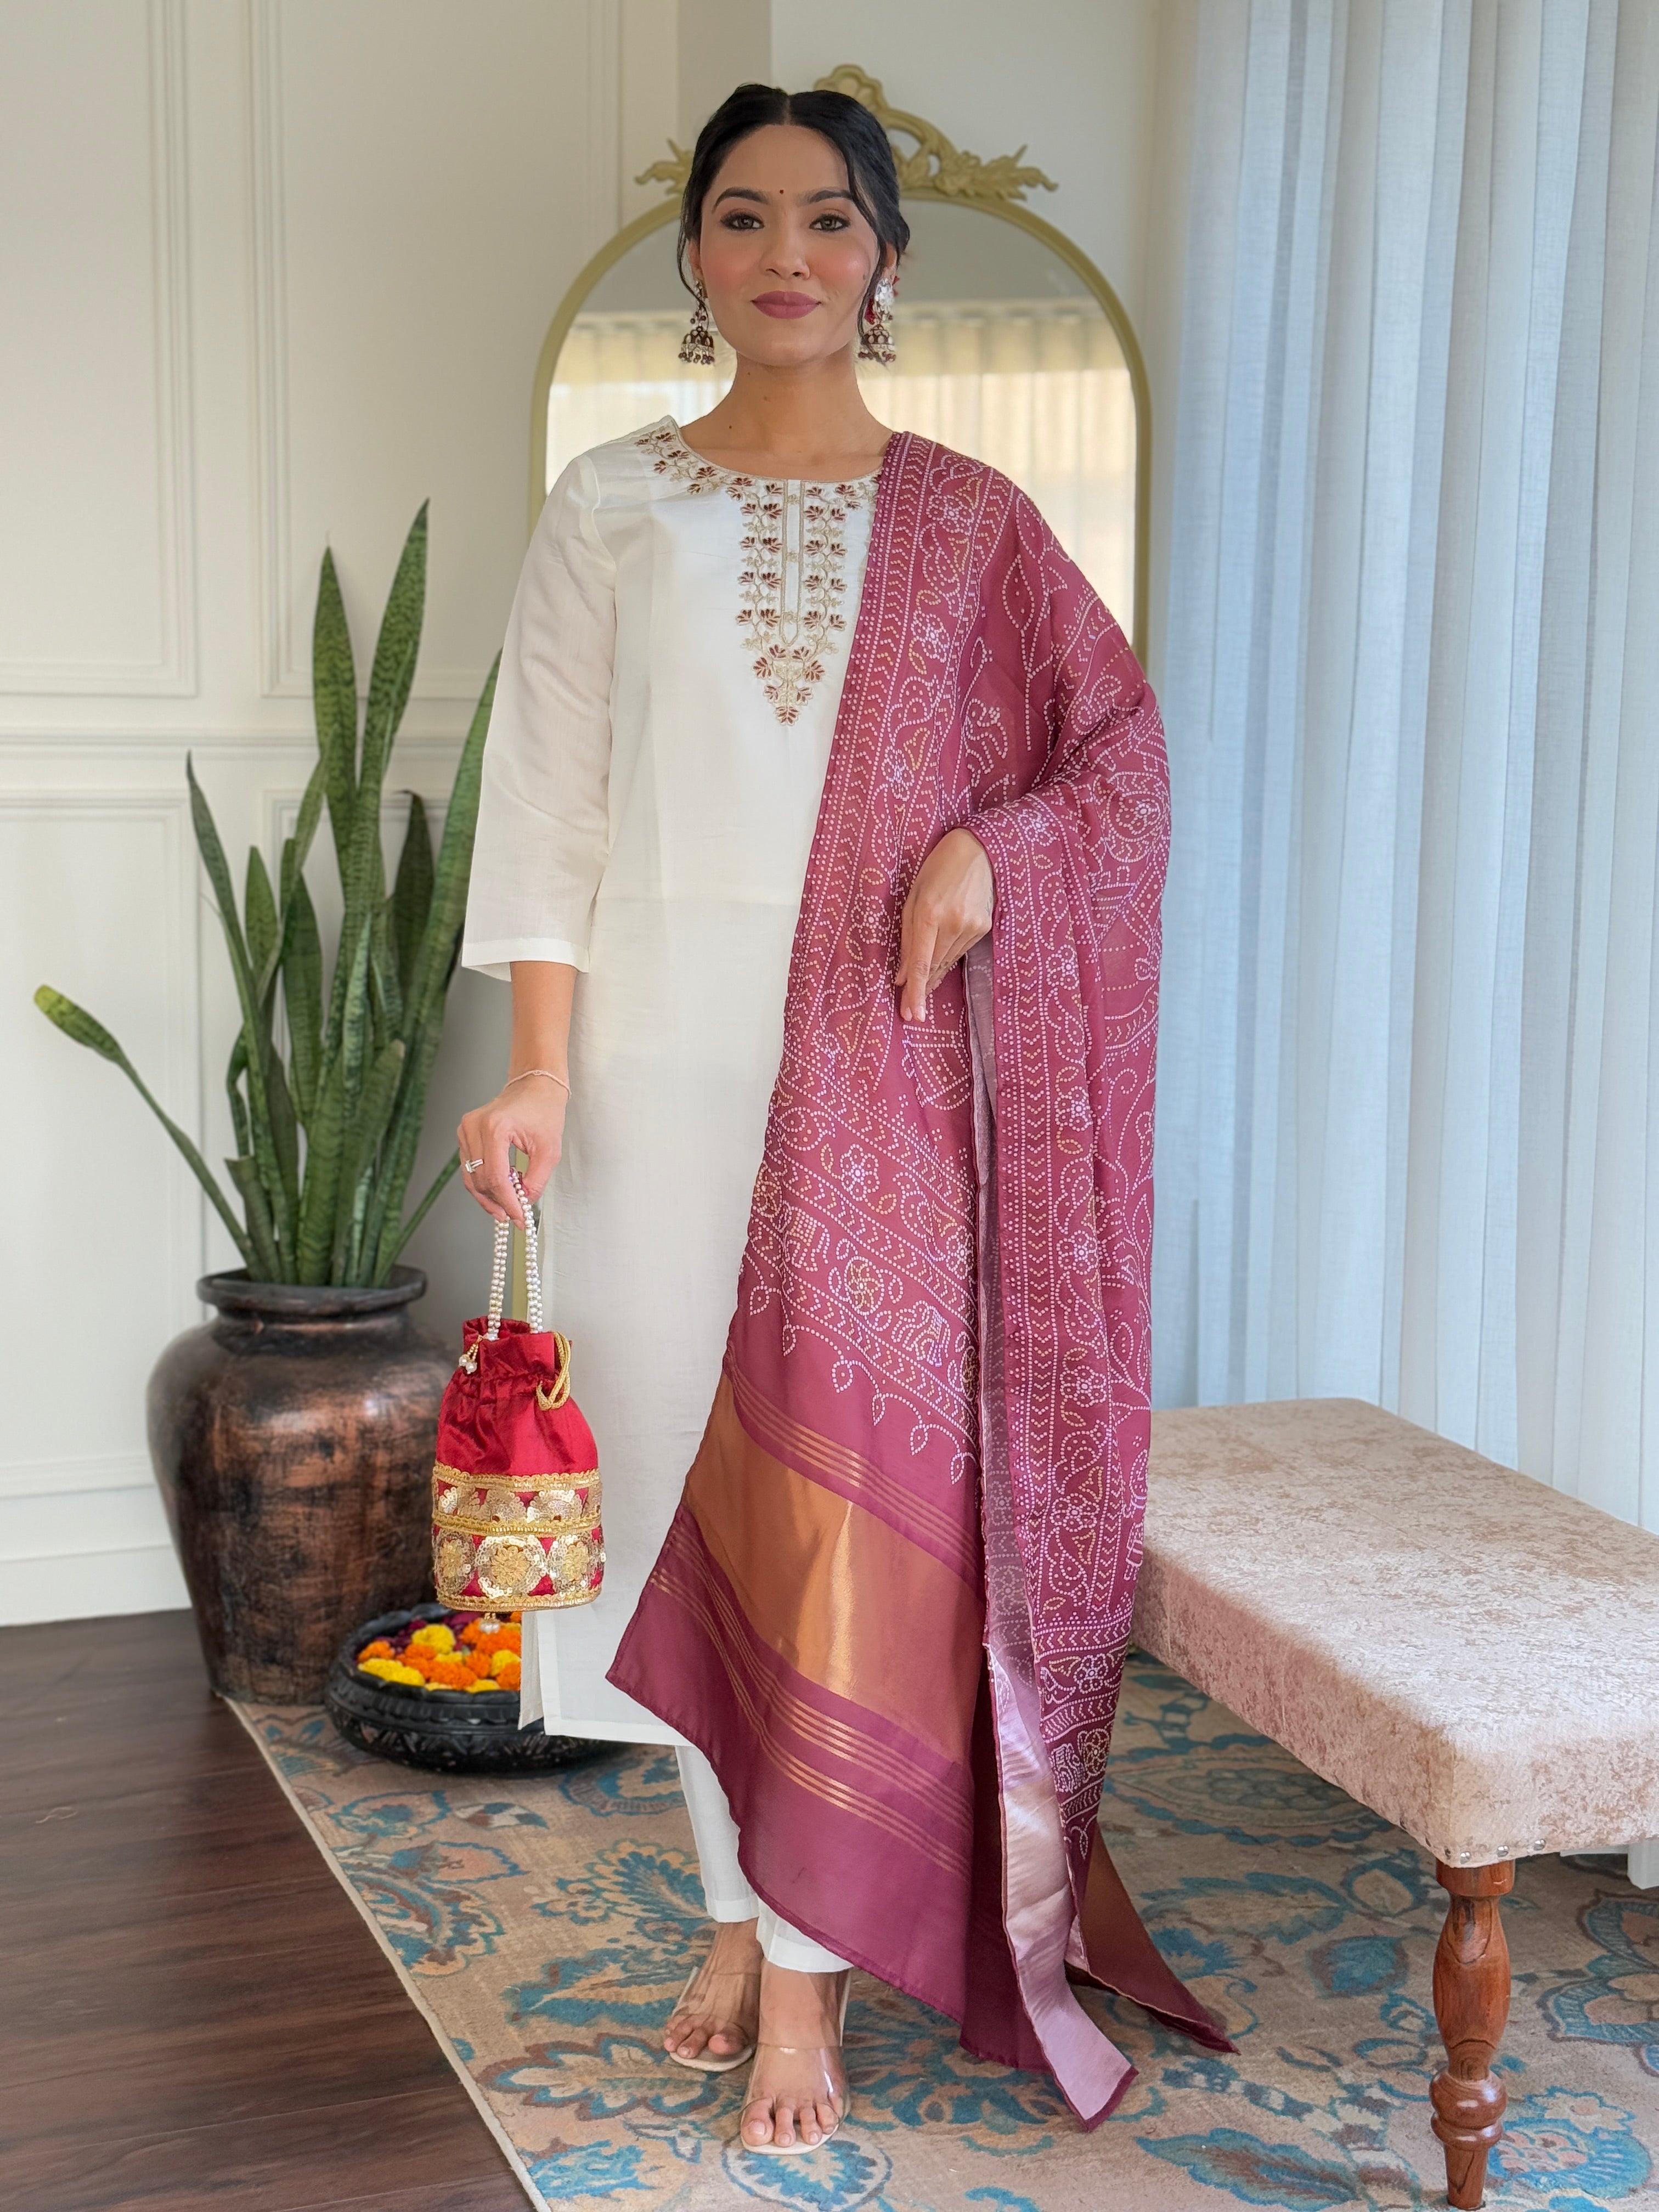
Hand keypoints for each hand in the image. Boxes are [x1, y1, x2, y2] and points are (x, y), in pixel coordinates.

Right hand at [457, 1074, 566, 1223]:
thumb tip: (523, 1204)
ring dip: (488, 1196)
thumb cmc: (543, 1111)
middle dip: (497, 1201)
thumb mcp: (549, 1150)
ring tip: (506, 1208)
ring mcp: (465, 1129)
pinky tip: (499, 1192)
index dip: (507, 1202)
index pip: (496, 1177)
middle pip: (480, 1179)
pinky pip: (469, 1167)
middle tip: (514, 1216)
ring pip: (470, 1176)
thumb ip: (536, 1180)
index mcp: (495, 1127)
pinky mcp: (465, 1133)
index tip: (519, 1217)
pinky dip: (483, 1182)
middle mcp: (474, 1127)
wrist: (534, 1087)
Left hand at [894, 828, 993, 1022]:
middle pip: (934, 966)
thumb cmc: (937, 869)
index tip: (911, 1014)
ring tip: (923, 987)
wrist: (979, 850)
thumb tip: (901, 975)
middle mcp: (953, 923)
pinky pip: (960, 951)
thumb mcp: (913, 898)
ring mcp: (972, 926)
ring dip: (933, 974)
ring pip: (947, 961)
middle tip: (911, 1011)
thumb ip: (906, 937)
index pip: (920, 961)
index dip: (915, 991)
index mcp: (929, 912)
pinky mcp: (984, 927)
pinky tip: (941, 957)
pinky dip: (948, 957)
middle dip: (921, 990)